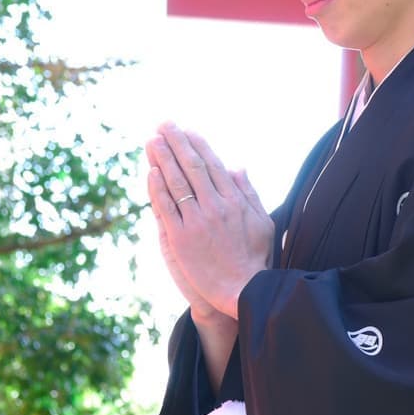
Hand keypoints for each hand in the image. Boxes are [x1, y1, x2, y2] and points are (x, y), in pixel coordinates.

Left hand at [148, 123, 273, 319]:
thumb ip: (249, 193)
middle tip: (164, 125)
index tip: (188, 131)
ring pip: (176, 182)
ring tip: (152, 140)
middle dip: (177, 143)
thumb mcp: (263, 221)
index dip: (199, 146)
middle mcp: (216, 206)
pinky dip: (157, 188)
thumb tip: (237, 168)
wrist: (243, 289)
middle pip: (192, 167)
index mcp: (235, 201)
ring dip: (163, 159)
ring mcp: (196, 221)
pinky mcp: (180, 238)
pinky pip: (165, 207)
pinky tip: (150, 172)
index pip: (213, 165)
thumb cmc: (256, 258)